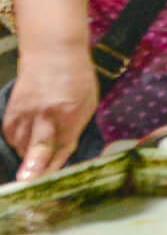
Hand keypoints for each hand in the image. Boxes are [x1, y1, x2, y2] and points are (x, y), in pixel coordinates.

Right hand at [5, 47, 96, 178]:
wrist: (52, 53)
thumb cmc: (77, 80)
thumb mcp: (87, 104)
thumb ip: (74, 130)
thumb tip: (63, 155)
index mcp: (69, 113)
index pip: (60, 146)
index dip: (51, 166)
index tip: (43, 180)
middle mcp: (45, 115)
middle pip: (37, 146)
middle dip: (32, 166)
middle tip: (26, 180)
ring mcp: (24, 113)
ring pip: (22, 146)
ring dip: (28, 157)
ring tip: (36, 156)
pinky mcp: (10, 112)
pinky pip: (12, 137)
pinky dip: (19, 144)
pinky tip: (28, 142)